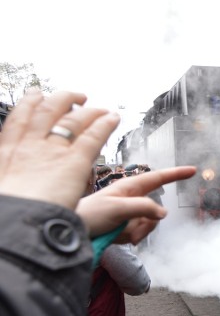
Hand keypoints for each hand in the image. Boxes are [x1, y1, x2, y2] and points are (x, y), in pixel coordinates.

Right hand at [0, 89, 119, 209]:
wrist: (17, 220)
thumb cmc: (8, 211)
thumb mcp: (2, 186)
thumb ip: (10, 176)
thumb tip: (11, 182)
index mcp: (8, 152)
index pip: (20, 118)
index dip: (30, 103)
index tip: (36, 95)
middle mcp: (31, 144)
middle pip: (49, 111)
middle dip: (63, 100)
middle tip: (76, 96)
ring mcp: (54, 150)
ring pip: (74, 121)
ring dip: (89, 111)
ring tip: (100, 108)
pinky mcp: (76, 161)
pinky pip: (93, 136)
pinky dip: (105, 125)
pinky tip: (113, 118)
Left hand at [76, 166, 196, 243]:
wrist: (71, 233)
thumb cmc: (89, 215)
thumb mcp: (118, 209)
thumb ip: (143, 208)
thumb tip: (163, 212)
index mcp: (129, 188)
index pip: (158, 178)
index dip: (176, 174)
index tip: (192, 170)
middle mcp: (131, 198)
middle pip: (156, 208)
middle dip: (149, 222)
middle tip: (135, 231)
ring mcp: (129, 213)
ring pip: (150, 222)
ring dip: (141, 231)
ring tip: (124, 235)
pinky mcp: (126, 226)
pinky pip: (141, 231)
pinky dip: (134, 237)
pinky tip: (121, 239)